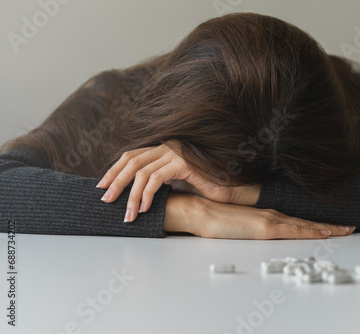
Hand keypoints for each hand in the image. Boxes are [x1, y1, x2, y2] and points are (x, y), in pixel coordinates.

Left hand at [96, 143, 259, 221]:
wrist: (229, 190)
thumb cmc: (203, 189)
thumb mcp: (174, 183)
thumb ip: (157, 180)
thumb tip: (132, 192)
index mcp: (163, 149)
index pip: (131, 156)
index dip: (114, 170)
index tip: (101, 186)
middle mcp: (168, 146)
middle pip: (132, 161)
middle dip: (116, 181)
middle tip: (106, 199)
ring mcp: (176, 152)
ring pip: (142, 172)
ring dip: (132, 195)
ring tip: (128, 214)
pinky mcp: (183, 163)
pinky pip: (157, 178)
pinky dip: (148, 194)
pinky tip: (146, 208)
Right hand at [164, 193, 355, 238]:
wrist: (199, 209)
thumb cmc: (213, 215)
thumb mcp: (236, 221)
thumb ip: (249, 223)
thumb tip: (254, 229)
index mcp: (266, 214)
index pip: (296, 220)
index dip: (315, 224)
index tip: (331, 226)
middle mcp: (272, 215)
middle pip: (305, 222)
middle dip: (328, 226)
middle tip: (348, 228)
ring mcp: (270, 220)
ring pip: (304, 225)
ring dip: (326, 228)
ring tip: (345, 230)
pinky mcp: (264, 227)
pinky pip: (294, 230)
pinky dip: (311, 231)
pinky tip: (324, 233)